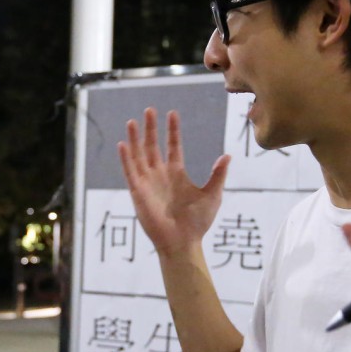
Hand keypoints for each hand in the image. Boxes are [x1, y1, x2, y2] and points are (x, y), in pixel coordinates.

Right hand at [117, 107, 229, 257]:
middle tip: (149, 109)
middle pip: (153, 146)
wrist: (183, 242)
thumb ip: (218, 174)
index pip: (173, 146)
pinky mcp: (138, 192)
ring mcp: (148, 183)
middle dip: (151, 128)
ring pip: (139, 155)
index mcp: (177, 173)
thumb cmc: (198, 223)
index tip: (172, 113)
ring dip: (135, 139)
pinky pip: (130, 172)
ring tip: (132, 121)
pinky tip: (123, 144)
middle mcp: (160, 175)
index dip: (172, 130)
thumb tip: (227, 155)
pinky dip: (126, 158)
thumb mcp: (213, 194)